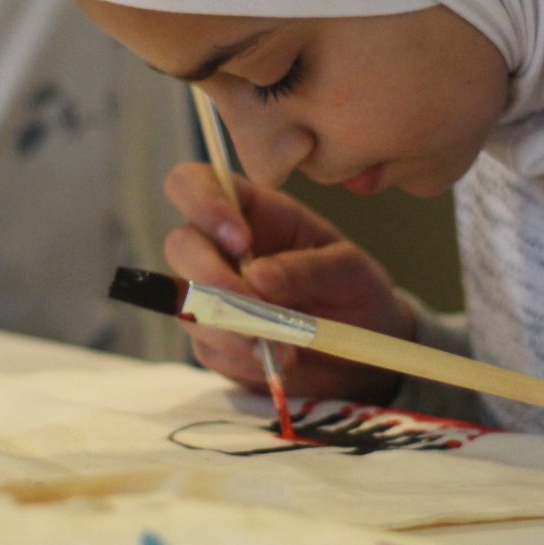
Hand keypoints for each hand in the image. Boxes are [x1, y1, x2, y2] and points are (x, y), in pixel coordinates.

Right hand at [163, 162, 411, 402]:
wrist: (363, 347)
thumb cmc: (356, 290)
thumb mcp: (349, 270)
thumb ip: (309, 268)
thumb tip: (257, 278)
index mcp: (252, 211)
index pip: (195, 183)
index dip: (202, 203)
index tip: (240, 242)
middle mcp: (221, 248)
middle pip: (180, 245)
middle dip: (213, 280)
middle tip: (258, 310)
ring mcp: (212, 295)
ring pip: (187, 304)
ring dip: (232, 330)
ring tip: (286, 350)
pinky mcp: (214, 339)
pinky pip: (207, 348)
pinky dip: (241, 359)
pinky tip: (278, 361)